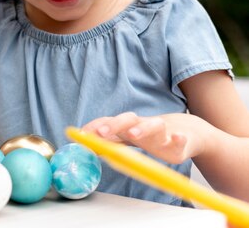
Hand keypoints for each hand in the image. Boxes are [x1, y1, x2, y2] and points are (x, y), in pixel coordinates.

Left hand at [82, 112, 210, 163]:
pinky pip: (180, 139)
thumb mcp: (129, 139)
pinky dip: (179, 139)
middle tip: (101, 133)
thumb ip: (108, 142)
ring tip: (133, 134)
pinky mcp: (180, 141)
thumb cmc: (152, 137)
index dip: (94, 127)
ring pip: (153, 126)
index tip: (80, 135)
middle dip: (113, 125)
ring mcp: (162, 132)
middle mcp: (143, 126)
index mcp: (128, 127)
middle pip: (127, 119)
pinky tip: (177, 138)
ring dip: (143, 129)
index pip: (108, 122)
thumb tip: (83, 146)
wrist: (187, 131)